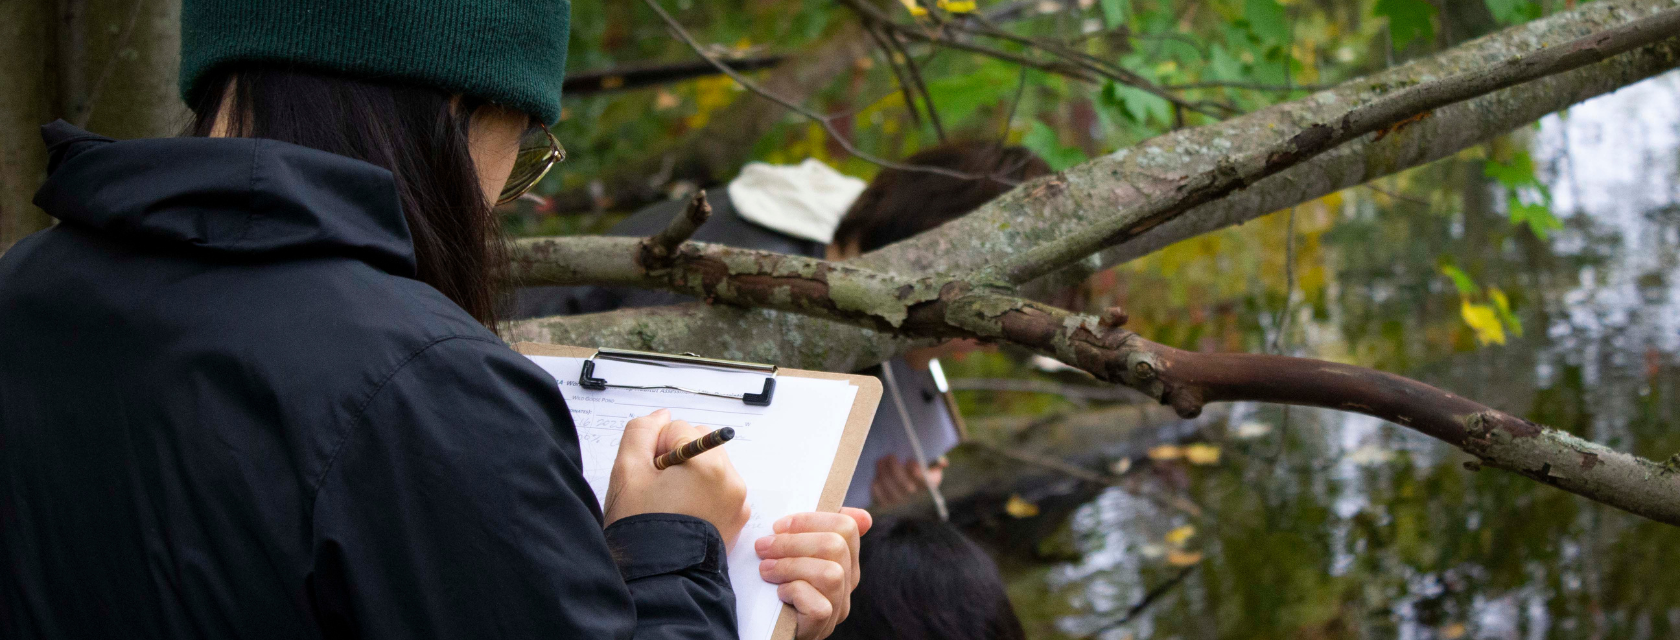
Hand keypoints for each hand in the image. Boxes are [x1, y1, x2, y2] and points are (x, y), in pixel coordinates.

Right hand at [604, 409, 750, 546]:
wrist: (659, 576)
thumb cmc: (642, 526)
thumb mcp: (628, 470)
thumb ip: (642, 431)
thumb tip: (663, 417)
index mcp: (708, 463)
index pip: (677, 429)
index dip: (655, 450)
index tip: (650, 475)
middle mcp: (731, 479)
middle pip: (699, 443)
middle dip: (678, 457)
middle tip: (659, 488)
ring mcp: (737, 500)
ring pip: (710, 465)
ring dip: (691, 474)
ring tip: (672, 502)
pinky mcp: (738, 517)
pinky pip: (720, 489)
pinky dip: (703, 493)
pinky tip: (685, 512)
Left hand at [755, 508, 872, 639]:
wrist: (761, 627)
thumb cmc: (773, 584)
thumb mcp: (790, 552)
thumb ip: (809, 530)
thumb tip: (859, 514)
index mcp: (844, 557)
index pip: (846, 526)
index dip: (810, 520)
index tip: (778, 526)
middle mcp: (848, 581)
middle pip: (835, 546)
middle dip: (792, 543)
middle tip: (763, 547)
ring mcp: (838, 607)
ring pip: (831, 573)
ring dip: (791, 566)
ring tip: (766, 570)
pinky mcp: (823, 626)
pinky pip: (819, 605)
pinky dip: (794, 593)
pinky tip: (778, 594)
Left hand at [869, 455, 946, 507]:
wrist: (906, 483)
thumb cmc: (919, 468)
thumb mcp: (930, 464)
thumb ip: (935, 462)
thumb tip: (944, 462)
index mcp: (928, 485)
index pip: (923, 482)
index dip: (915, 472)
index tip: (909, 460)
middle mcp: (914, 497)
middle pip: (903, 485)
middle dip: (894, 468)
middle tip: (890, 455)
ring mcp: (899, 502)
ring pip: (889, 489)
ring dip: (883, 472)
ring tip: (881, 460)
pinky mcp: (885, 504)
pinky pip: (878, 496)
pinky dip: (876, 484)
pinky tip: (877, 475)